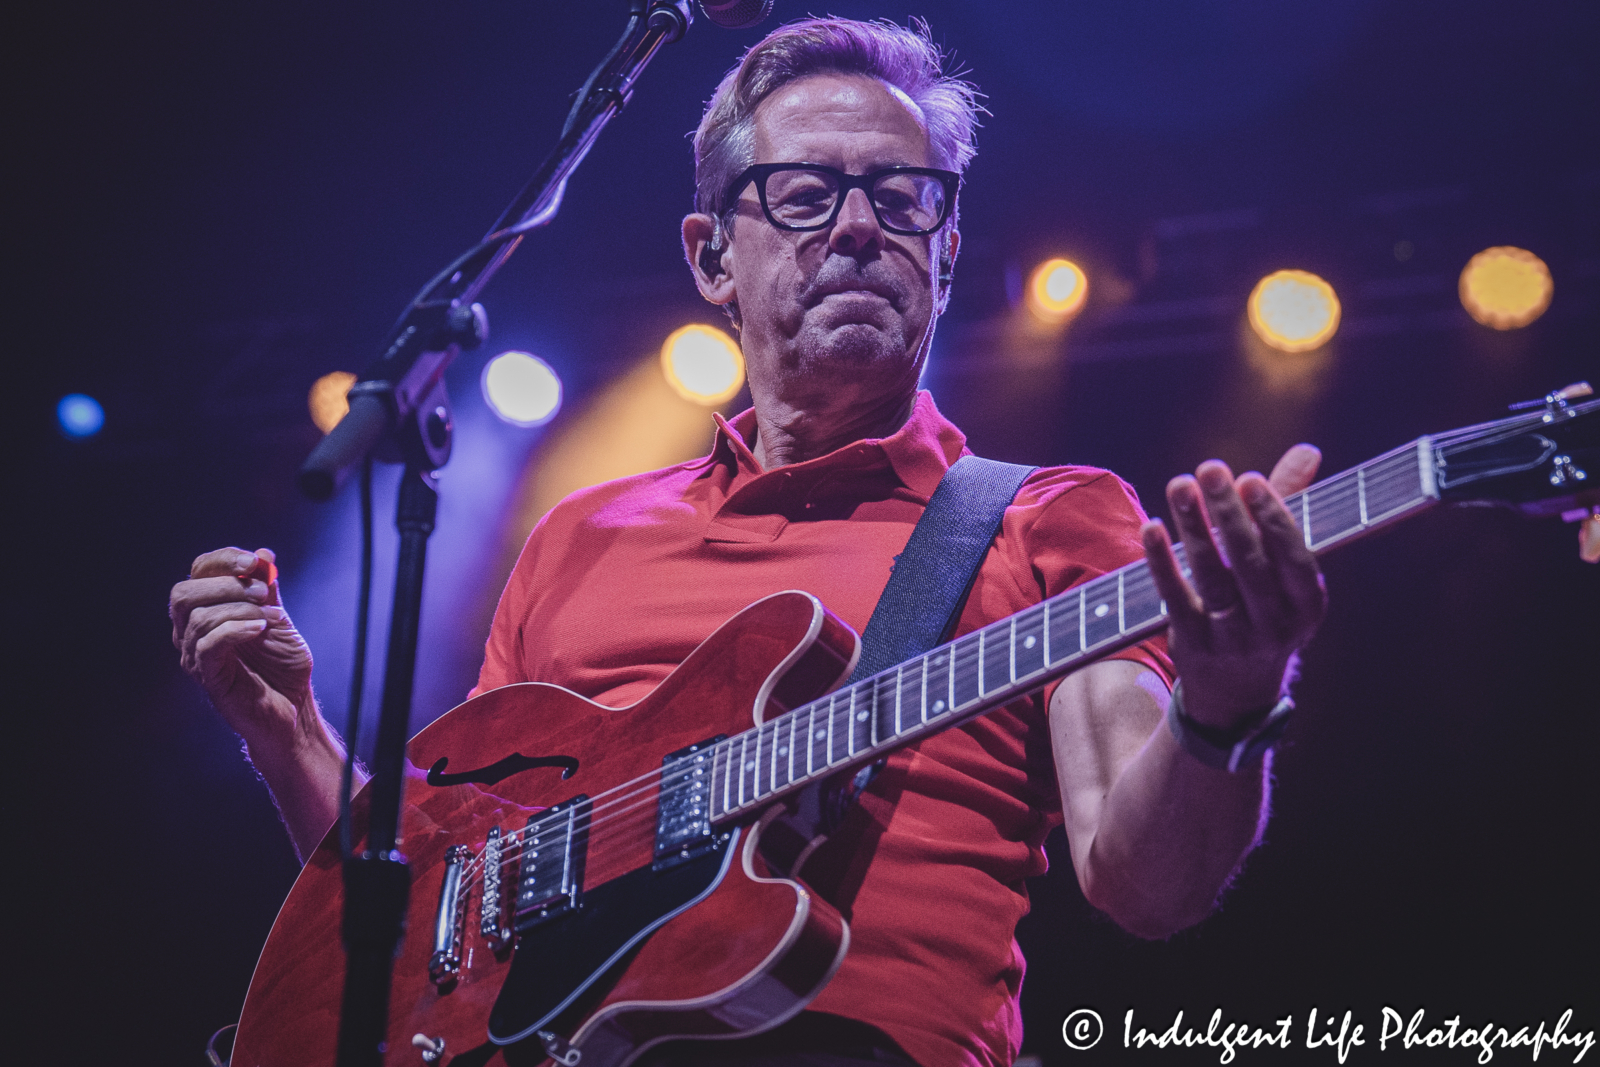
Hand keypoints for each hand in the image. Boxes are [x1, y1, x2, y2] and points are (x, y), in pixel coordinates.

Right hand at [170, 547, 313, 746]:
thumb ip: (267, 590)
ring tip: (273, 617)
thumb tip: (263, 554)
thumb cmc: (281, 665)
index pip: (197, 574)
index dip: (222, 561)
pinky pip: (208, 645)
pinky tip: (260, 629)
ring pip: (199, 618)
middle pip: (183, 594)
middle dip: (225, 584)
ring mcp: (195, 656)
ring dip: (242, 608)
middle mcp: (192, 632)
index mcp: (207, 611)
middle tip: (263, 591)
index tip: (254, 562)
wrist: (293, 707)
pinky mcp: (207, 677)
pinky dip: (236, 629)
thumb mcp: (277, 618)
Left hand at [1142, 445, 1327, 728]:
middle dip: (1228, 512)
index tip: (1250, 479)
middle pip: (1250, 563)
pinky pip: (1174, 597)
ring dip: (1193, 528)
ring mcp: (1232, 638)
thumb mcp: (1285, 570)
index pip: (1294, 557)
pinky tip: (1152, 527)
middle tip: (1211, 469)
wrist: (1237, 694)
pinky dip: (1161, 561)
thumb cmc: (1265, 610)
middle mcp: (1275, 625)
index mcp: (1308, 606)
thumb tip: (1308, 451)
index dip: (1273, 517)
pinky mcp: (1192, 644)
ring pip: (1211, 577)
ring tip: (1180, 486)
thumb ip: (1290, 507)